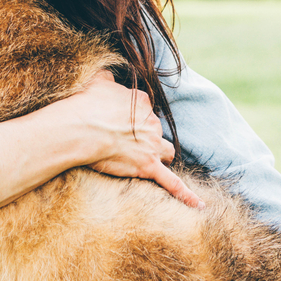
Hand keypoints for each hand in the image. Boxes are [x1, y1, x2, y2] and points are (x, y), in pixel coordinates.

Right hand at [60, 71, 203, 208]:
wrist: (81, 128)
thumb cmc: (86, 105)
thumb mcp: (98, 81)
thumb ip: (108, 77)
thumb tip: (110, 74)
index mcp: (142, 101)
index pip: (145, 108)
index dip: (133, 115)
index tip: (120, 118)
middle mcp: (152, 123)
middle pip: (155, 130)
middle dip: (144, 135)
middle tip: (124, 139)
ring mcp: (152, 146)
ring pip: (166, 151)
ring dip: (160, 154)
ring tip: (150, 159)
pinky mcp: (148, 166)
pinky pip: (171, 183)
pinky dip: (186, 195)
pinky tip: (199, 205)